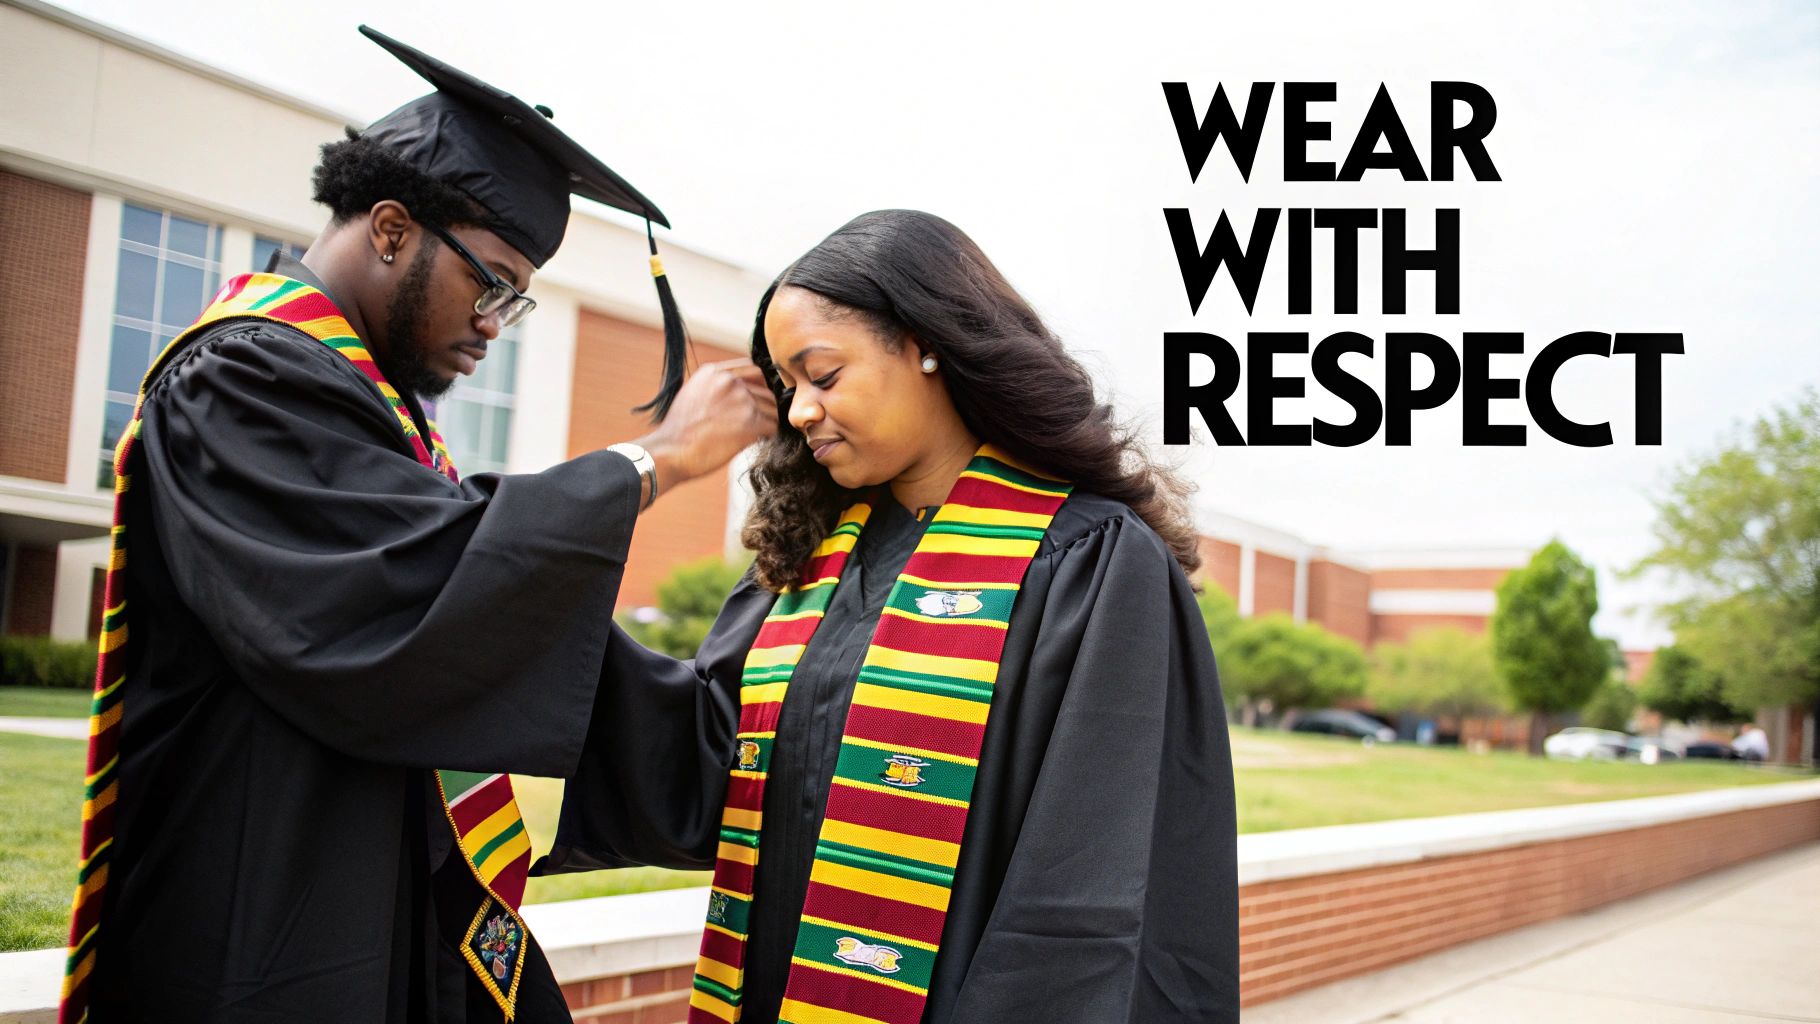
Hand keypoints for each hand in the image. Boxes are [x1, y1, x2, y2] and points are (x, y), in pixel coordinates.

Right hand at [634, 359, 776, 497]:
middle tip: (754, 422)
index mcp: (714, 372)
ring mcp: (741, 401)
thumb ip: (716, 385)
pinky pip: (772, 427)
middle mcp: (730, 382)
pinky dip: (766, 435)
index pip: (754, 369)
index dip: (759, 386)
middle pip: (766, 391)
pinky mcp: (750, 424)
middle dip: (763, 407)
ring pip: (772, 409)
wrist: (670, 451)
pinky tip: (753, 440)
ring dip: (766, 422)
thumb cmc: (679, 430)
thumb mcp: (693, 393)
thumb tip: (740, 389)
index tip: (756, 399)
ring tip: (752, 433)